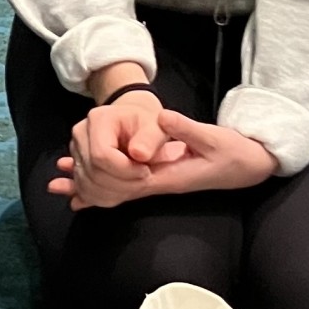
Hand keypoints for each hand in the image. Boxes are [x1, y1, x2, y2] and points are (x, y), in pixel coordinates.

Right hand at [49, 92, 184, 209]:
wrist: (134, 121)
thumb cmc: (148, 124)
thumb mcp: (158, 127)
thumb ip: (151, 139)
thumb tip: (138, 154)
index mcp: (98, 120)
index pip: (101, 156)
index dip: (125, 171)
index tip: (146, 172)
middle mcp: (80, 133)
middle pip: (92, 172)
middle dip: (121, 185)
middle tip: (144, 181)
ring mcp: (75, 149)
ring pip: (85, 183)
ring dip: (111, 194)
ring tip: (133, 187)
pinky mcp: (76, 163)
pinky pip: (79, 187)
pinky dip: (92, 197)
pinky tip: (96, 201)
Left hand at [50, 109, 274, 209]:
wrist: (251, 165)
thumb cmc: (234, 153)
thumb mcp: (213, 138)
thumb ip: (186, 129)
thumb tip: (160, 118)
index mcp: (168, 176)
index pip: (128, 182)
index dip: (102, 177)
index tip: (79, 172)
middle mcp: (160, 183)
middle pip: (116, 190)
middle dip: (86, 186)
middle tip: (57, 184)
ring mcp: (160, 182)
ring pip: (118, 189)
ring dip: (89, 187)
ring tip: (58, 187)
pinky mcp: (162, 176)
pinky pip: (128, 185)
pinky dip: (105, 185)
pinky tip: (86, 190)